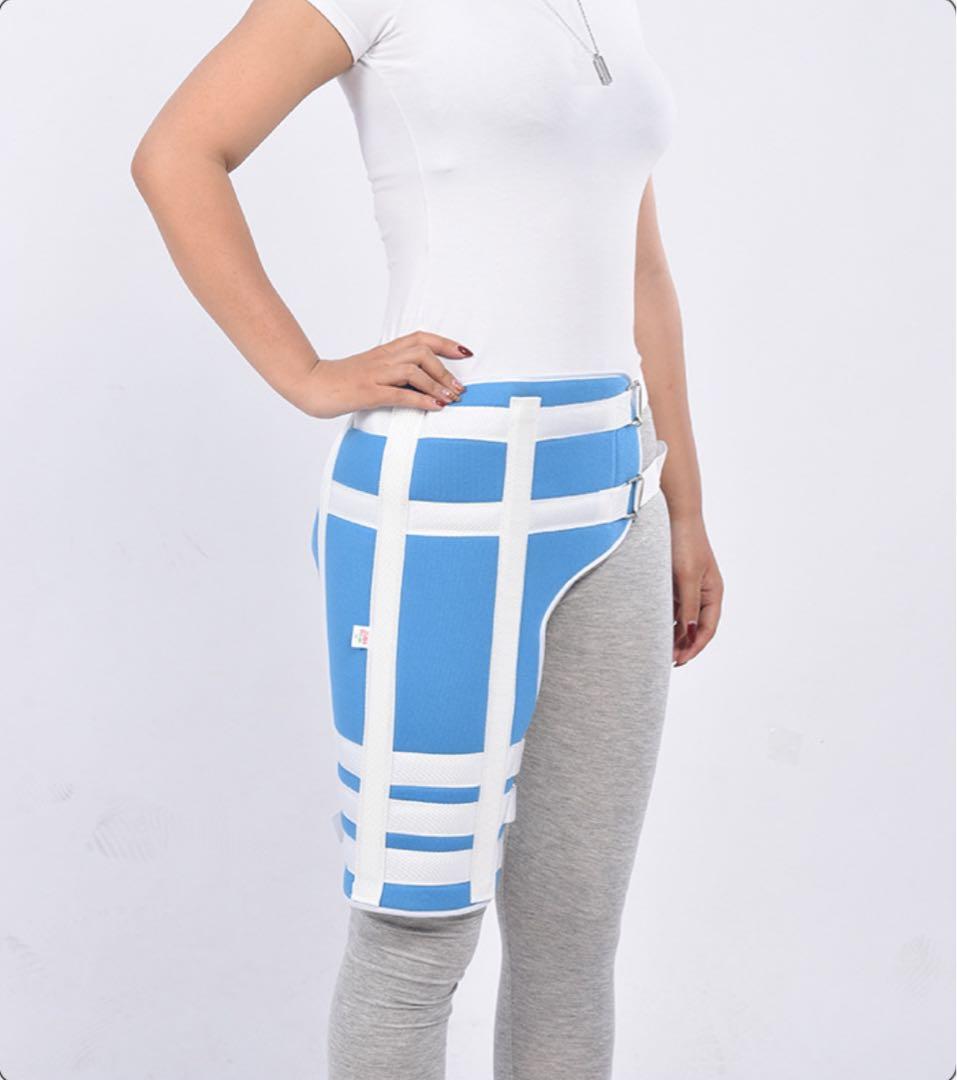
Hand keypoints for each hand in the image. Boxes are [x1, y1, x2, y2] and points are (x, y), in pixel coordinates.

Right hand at [290, 330, 472, 418]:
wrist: (309, 383)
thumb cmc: (340, 380)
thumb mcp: (370, 371)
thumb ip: (392, 372)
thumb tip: (419, 383)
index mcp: (384, 352)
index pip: (420, 338)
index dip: (445, 343)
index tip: (465, 353)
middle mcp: (382, 359)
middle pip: (422, 353)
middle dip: (446, 370)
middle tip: (460, 389)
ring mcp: (375, 375)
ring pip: (414, 370)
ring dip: (437, 385)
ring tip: (451, 399)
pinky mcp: (367, 392)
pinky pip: (399, 393)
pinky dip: (421, 399)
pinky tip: (435, 407)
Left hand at [671, 516, 722, 665]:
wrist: (673, 515)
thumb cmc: (684, 543)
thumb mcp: (687, 578)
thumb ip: (688, 606)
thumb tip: (690, 634)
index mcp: (713, 593)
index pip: (707, 629)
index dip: (694, 647)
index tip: (679, 661)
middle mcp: (702, 592)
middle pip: (695, 628)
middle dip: (683, 645)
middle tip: (666, 661)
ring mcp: (687, 588)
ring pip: (682, 619)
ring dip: (673, 634)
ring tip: (658, 650)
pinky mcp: (673, 581)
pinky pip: (670, 607)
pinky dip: (664, 619)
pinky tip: (652, 629)